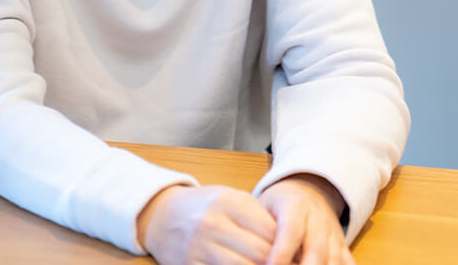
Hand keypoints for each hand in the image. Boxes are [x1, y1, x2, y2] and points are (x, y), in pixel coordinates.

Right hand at [138, 184, 277, 264]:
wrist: (161, 215)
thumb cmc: (204, 206)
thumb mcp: (231, 198)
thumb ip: (258, 216)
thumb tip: (288, 241)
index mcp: (228, 201)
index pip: (271, 230)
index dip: (288, 246)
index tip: (296, 253)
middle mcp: (212, 223)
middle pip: (260, 252)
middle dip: (278, 262)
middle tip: (290, 264)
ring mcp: (199, 246)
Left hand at [257, 174, 354, 264]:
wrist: (308, 190)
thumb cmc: (277, 204)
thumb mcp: (263, 207)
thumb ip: (259, 228)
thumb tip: (247, 254)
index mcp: (296, 205)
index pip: (291, 229)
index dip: (282, 251)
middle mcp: (319, 219)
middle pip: (317, 249)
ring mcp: (334, 234)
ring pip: (335, 259)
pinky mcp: (343, 246)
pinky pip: (348, 264)